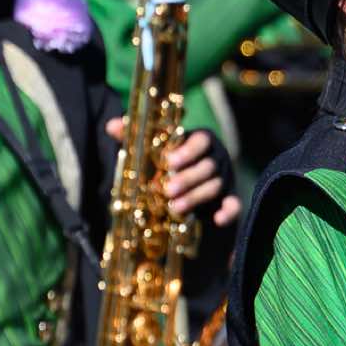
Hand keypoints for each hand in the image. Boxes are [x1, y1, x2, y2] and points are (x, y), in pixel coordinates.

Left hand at [104, 120, 239, 225]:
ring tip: (175, 208)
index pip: (201, 139)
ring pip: (216, 185)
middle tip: (168, 190)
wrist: (184, 180)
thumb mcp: (150, 148)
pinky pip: (235, 203)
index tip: (169, 161)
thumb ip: (134, 136)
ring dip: (197, 197)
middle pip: (208, 165)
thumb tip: (111, 125)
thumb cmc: (166, 160)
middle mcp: (215, 157)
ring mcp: (224, 177)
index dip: (188, 150)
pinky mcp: (229, 196)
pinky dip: (229, 211)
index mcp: (200, 140)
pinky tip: (217, 220)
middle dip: (188, 178)